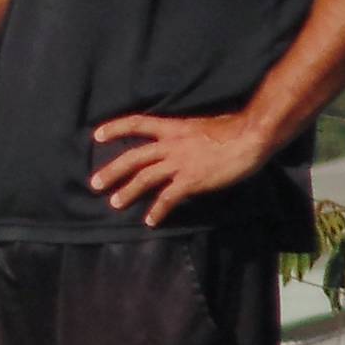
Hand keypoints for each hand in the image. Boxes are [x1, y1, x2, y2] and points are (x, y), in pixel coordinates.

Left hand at [87, 111, 274, 225]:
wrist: (250, 137)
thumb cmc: (233, 129)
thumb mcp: (202, 125)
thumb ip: (187, 134)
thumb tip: (183, 140)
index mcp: (173, 127)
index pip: (137, 123)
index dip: (115, 128)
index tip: (96, 135)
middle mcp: (171, 144)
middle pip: (134, 157)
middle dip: (112, 170)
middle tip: (95, 183)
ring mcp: (180, 163)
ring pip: (145, 178)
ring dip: (128, 191)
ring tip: (114, 203)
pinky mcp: (191, 180)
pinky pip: (168, 198)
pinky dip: (158, 210)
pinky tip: (150, 221)